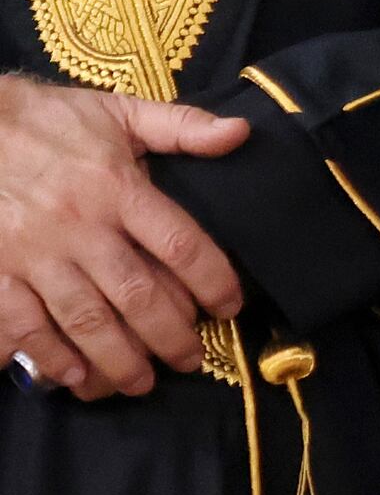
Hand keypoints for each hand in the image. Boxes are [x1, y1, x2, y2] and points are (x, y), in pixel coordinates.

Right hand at [0, 75, 249, 397]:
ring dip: (116, 358)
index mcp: (117, 187)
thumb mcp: (120, 112)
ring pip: (84, 318)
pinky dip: (49, 355)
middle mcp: (79, 225)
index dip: (213, 279)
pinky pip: (23, 324)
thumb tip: (241, 134)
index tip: (230, 307)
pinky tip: (73, 377)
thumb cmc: (51, 122)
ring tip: (139, 383)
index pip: (180, 242)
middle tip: (190, 362)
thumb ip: (181, 126)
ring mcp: (33, 252)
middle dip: (168, 335)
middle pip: (135, 293)